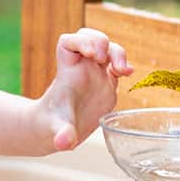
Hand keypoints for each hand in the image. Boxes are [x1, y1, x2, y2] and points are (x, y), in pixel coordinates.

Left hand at [37, 28, 131, 150]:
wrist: (56, 130)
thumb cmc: (51, 125)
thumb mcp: (55, 130)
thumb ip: (61, 134)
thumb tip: (63, 143)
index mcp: (66, 71)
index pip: (68, 42)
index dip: (81, 41)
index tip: (91, 55)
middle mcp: (81, 68)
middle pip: (90, 37)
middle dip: (100, 41)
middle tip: (103, 58)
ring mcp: (95, 73)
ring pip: (108, 48)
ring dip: (118, 53)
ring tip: (122, 71)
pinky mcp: (106, 83)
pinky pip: (117, 65)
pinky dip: (124, 66)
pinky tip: (128, 74)